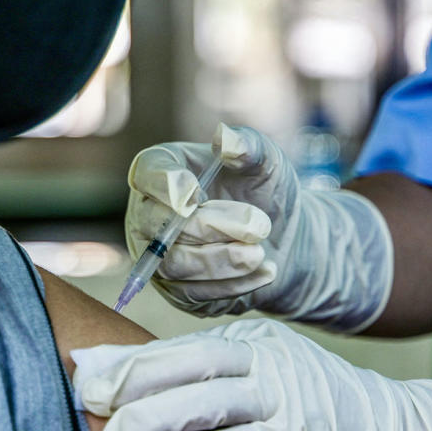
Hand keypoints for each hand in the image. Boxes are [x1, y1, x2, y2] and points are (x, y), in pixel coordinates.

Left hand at [73, 318, 431, 430]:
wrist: (395, 430)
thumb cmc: (309, 407)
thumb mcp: (258, 378)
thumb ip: (199, 377)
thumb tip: (119, 378)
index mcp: (244, 340)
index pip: (172, 347)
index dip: (122, 364)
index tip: (78, 380)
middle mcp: (259, 358)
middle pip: (179, 365)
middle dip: (126, 388)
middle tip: (83, 409)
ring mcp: (279, 395)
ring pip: (201, 403)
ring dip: (150, 424)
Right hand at [124, 123, 392, 330]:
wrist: (284, 239)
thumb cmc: (265, 191)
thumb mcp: (266, 162)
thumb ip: (247, 146)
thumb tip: (224, 137)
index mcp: (163, 171)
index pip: (147, 174)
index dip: (166, 185)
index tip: (195, 192)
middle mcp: (149, 214)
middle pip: (160, 225)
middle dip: (211, 226)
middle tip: (259, 224)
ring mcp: (159, 257)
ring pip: (175, 264)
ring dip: (223, 259)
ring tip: (261, 251)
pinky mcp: (178, 291)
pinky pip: (194, 293)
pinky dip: (233, 284)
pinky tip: (264, 270)